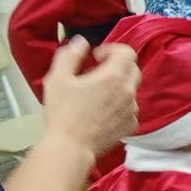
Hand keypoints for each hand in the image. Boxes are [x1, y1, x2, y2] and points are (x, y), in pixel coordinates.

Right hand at [41, 39, 139, 156]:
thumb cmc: (62, 113)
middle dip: (117, 66)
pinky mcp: (131, 125)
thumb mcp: (58, 78)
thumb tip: (81, 42)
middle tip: (96, 73)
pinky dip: (119, 105)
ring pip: (131, 89)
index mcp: (113, 77)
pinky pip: (130, 108)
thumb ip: (70, 55)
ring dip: (118, 86)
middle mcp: (128, 91)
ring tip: (96, 94)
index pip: (127, 52)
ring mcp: (132, 109)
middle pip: (132, 68)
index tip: (97, 57)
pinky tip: (101, 111)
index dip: (112, 49)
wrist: (70, 147)